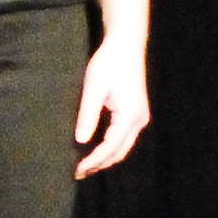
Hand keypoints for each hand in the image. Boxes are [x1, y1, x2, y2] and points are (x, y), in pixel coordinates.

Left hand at [72, 37, 150, 177]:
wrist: (126, 45)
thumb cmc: (109, 62)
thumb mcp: (94, 87)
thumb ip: (88, 114)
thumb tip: (80, 140)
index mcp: (130, 114)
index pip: (110, 146)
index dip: (94, 160)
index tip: (78, 170)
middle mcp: (139, 119)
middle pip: (120, 151)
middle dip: (100, 164)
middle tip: (79, 173)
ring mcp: (140, 117)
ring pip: (124, 147)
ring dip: (106, 158)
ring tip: (86, 166)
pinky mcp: (136, 113)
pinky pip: (124, 138)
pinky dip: (111, 148)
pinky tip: (97, 150)